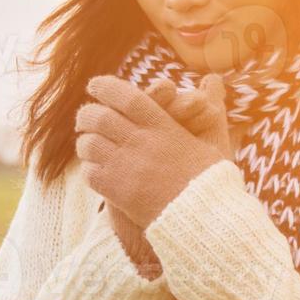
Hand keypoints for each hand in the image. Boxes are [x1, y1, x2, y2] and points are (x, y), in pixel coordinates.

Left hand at [74, 74, 232, 230]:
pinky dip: (89, 169)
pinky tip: (97, 171)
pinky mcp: (118, 192)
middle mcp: (140, 143)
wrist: (204, 220)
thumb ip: (208, 109)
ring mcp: (126, 167)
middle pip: (99, 117)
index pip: (126, 96)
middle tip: (84, 117)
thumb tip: (214, 79)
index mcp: (163, 127)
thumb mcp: (211, 140)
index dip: (106, 87)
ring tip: (89, 145)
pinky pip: (89, 173)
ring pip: (88, 144)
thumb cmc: (211, 181)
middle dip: (86, 114)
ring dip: (86, 143)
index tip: (95, 85)